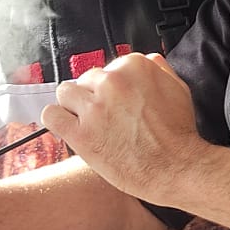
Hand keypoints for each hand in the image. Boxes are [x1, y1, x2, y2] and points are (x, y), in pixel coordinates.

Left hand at [43, 53, 204, 204]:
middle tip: (108, 117)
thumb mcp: (178, 90)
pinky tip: (70, 128)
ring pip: (66, 92)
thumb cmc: (178, 134)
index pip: (109, 67)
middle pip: (87, 79)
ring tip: (87, 121)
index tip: (118, 101)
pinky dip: (58, 120)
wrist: (175, 168)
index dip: (113, 87)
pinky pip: (51, 116)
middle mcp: (112, 83)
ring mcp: (94, 108)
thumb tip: (150, 61)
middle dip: (95, 96)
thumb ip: (160, 70)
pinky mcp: (81, 133)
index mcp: (135, 67)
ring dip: (74, 105)